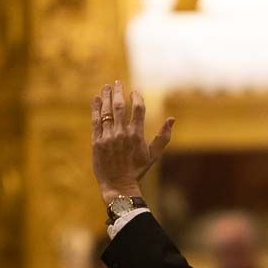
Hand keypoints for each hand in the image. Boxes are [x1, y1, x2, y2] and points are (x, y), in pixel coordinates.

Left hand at [91, 80, 174, 202]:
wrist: (118, 184)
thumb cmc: (137, 170)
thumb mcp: (153, 155)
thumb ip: (163, 137)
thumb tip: (172, 119)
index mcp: (137, 135)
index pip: (138, 109)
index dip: (136, 97)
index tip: (134, 92)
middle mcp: (122, 134)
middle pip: (120, 106)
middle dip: (118, 92)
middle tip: (117, 82)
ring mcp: (108, 137)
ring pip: (106, 112)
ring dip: (106, 97)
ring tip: (106, 87)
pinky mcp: (96, 142)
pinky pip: (96, 121)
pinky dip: (96, 108)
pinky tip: (96, 99)